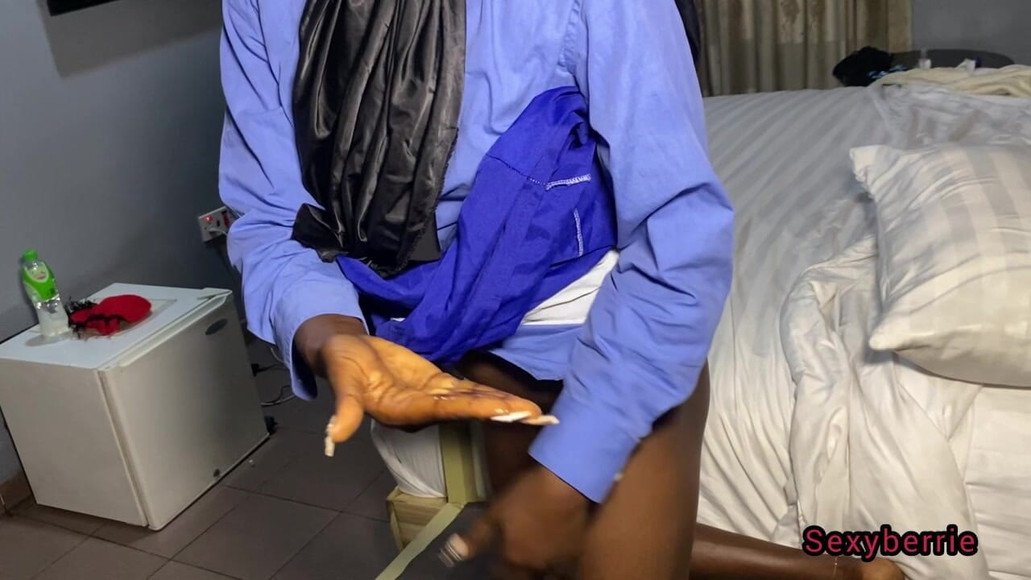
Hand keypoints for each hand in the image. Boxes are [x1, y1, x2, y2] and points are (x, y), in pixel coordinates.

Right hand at [319, 333, 556, 454]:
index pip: (450, 408)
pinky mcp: (437, 384)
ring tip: (540, 414)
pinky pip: (470, 390)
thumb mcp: (341, 381)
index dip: (480, 408)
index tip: (509, 411)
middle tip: (544, 420)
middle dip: (507, 415)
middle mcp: (426, 409)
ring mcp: (435, 397)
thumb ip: (343, 409)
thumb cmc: (342, 363)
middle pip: (473, 410)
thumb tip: (332, 439)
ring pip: (476, 401)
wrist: (344, 351)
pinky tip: (517, 402)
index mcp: (405, 410)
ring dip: (508, 408)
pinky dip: (494, 395)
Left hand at [444, 465, 589, 577]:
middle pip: (525, 579)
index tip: (497, 564)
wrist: (566, 484)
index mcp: (515, 559)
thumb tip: (453, 554)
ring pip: (548, 576)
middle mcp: (537, 566)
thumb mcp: (495, 512)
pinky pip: (565, 566)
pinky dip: (558, 563)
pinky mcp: (578, 552)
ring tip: (537, 561)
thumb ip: (476, 536)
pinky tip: (557, 552)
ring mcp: (560, 561)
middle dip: (519, 574)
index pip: (502, 575)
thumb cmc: (527, 496)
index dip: (498, 571)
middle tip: (517, 565)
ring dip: (540, 572)